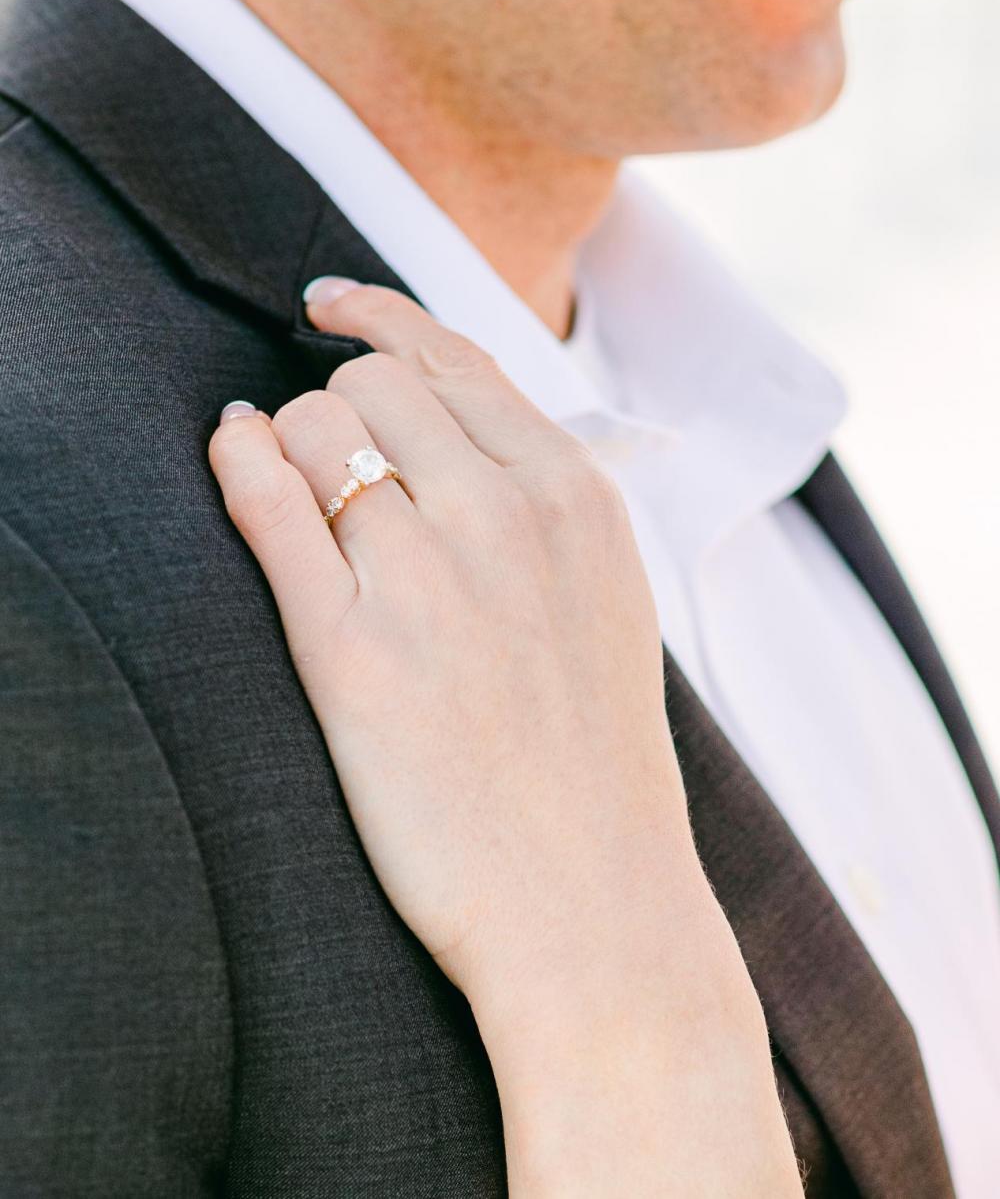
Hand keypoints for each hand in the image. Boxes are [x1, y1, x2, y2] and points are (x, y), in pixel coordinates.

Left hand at [208, 280, 801, 1195]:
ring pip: (318, 428)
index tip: (329, 302)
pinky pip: (268, 506)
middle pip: (374, 383)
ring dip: (291, 445)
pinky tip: (229, 454)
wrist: (593, 904)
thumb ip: (540, 494)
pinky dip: (236, 463)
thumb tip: (445, 411)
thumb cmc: (595, 756)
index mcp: (576, 497)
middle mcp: (508, 516)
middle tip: (331, 460)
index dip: (380, 318)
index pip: (454, 359)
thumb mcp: (605, 595)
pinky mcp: (352, 652)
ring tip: (296, 496)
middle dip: (338, 404)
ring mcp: (430, 579)